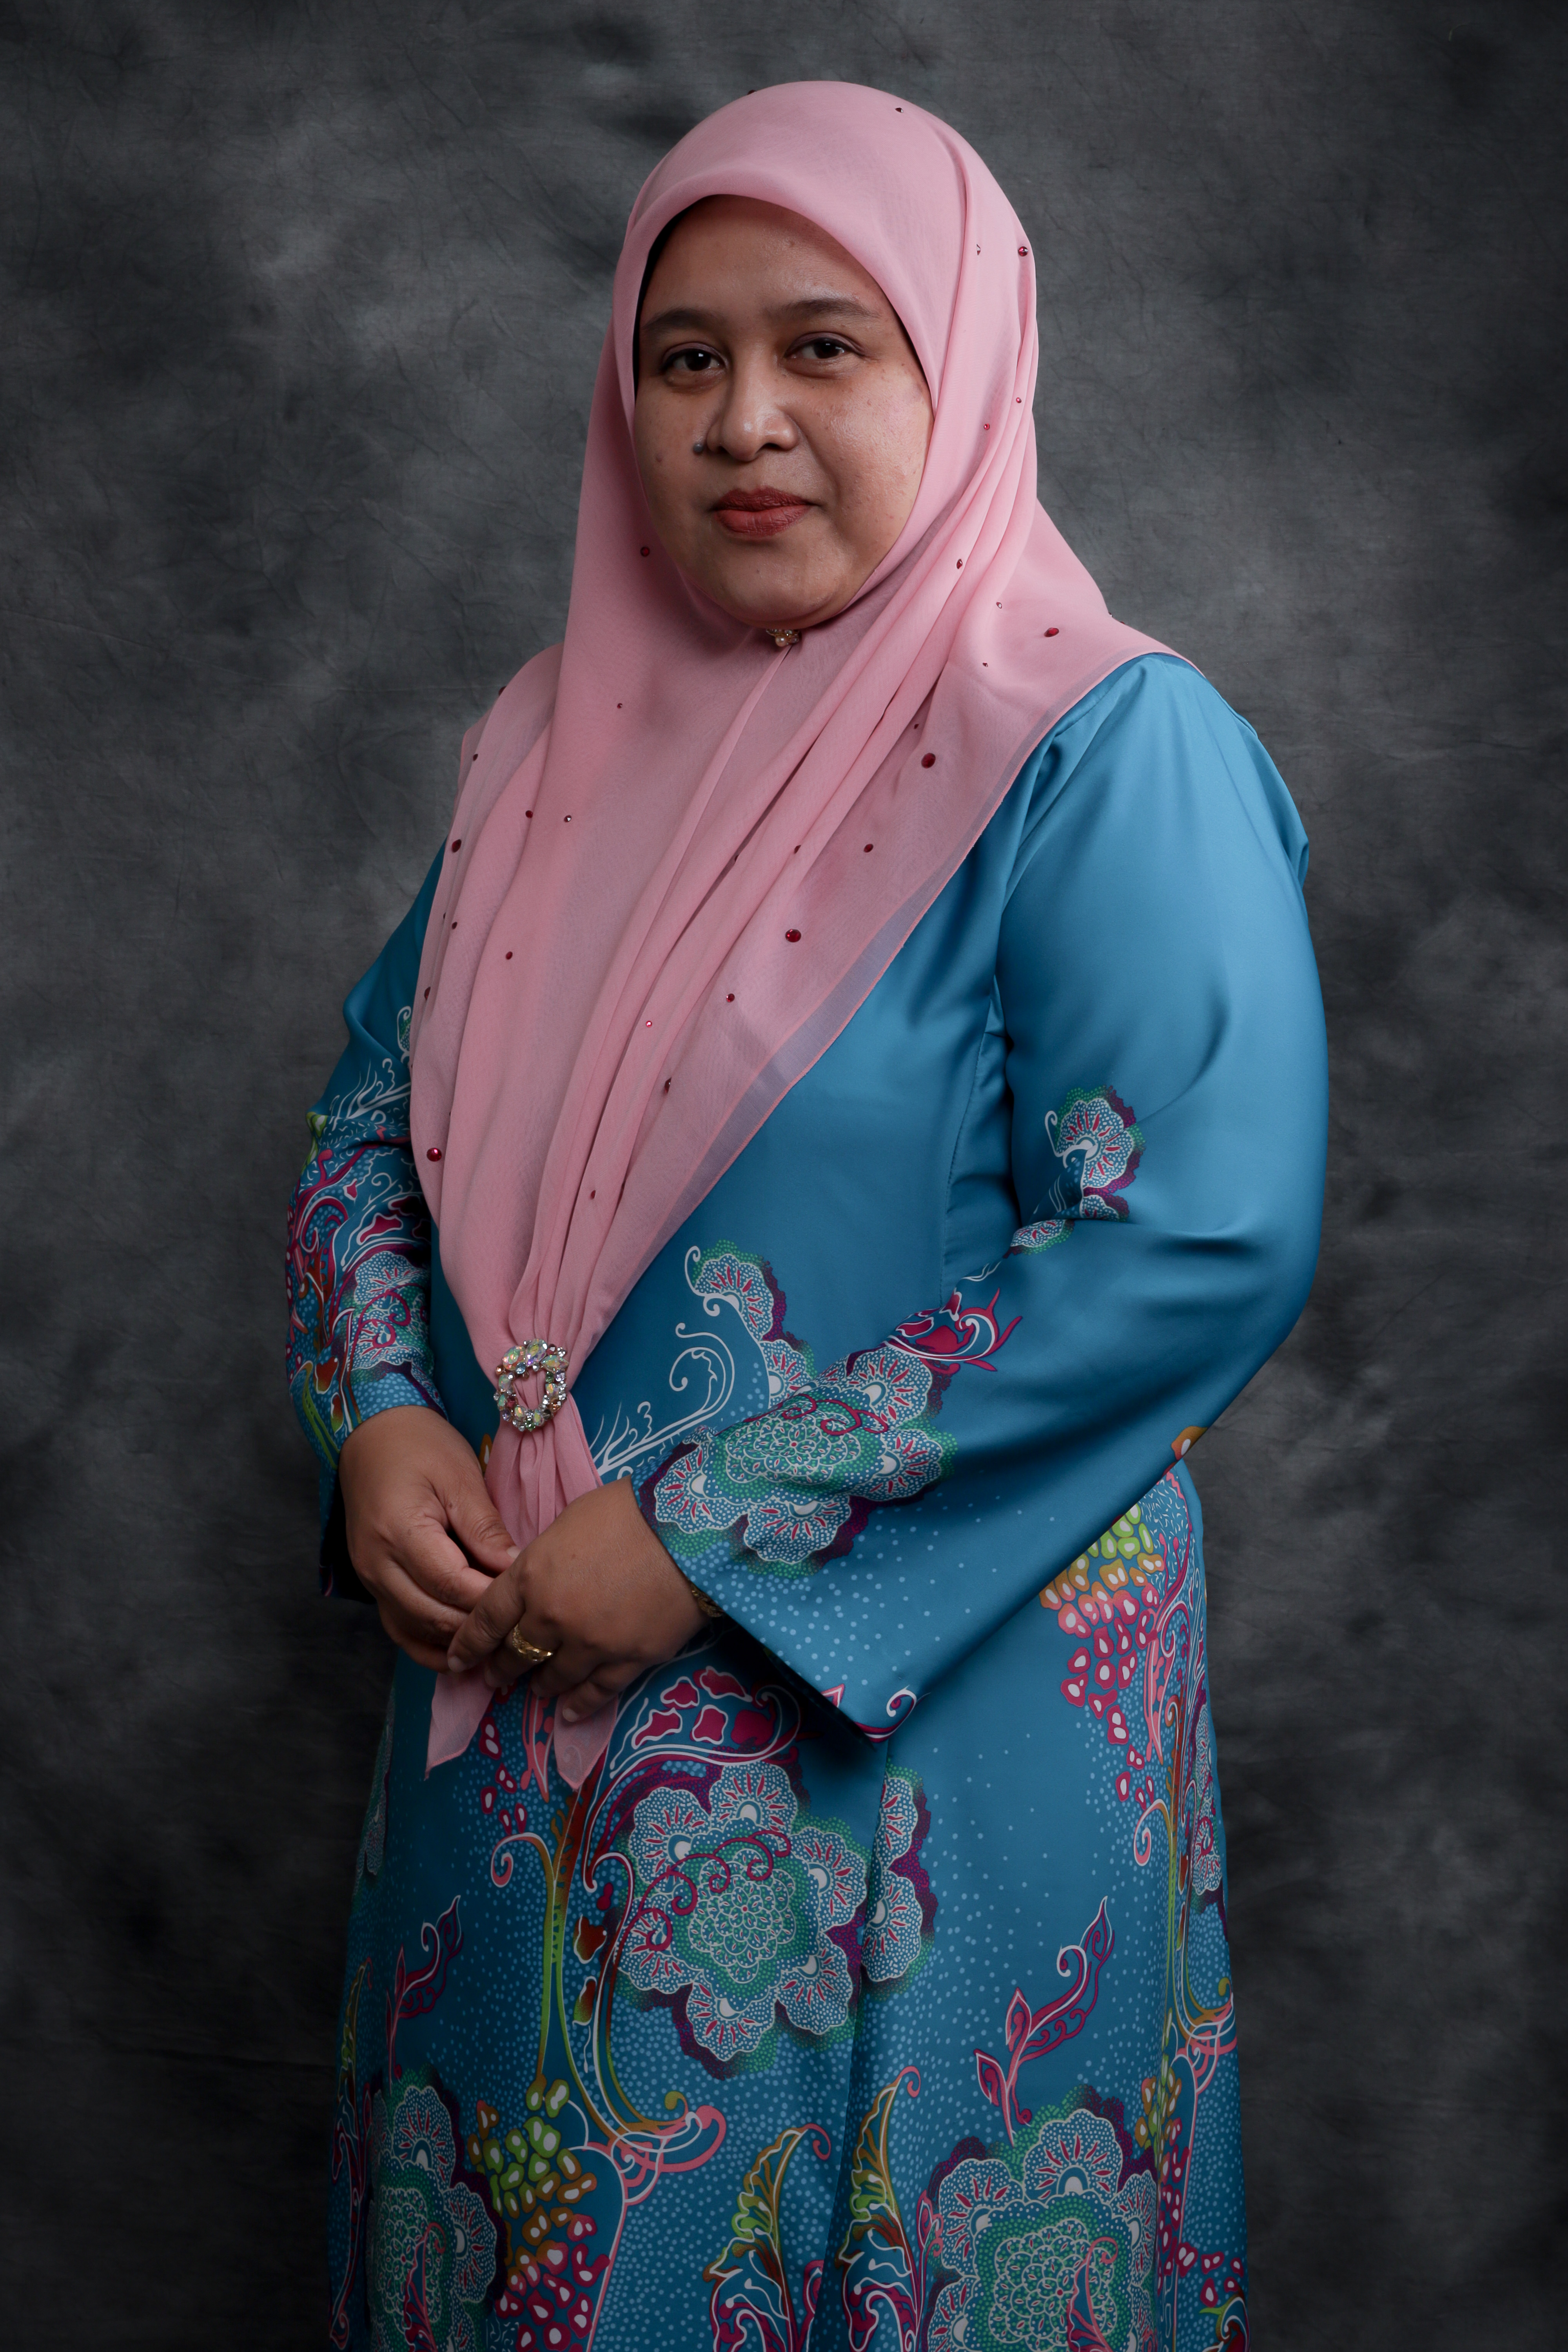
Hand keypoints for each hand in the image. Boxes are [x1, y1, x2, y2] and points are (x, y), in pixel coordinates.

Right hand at [338, 1406, 515, 1669]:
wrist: (372, 1433)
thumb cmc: (420, 1445)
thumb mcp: (460, 1475)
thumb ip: (484, 1527)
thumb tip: (513, 1569)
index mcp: (400, 1532)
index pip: (451, 1585)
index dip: (490, 1599)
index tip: (526, 1599)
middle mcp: (377, 1564)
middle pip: (432, 1615)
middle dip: (478, 1626)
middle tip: (519, 1626)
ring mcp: (369, 1578)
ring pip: (415, 1629)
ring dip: (456, 1641)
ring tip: (497, 1644)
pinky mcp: (372, 1583)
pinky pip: (398, 1628)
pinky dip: (428, 1644)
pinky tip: (460, 1651)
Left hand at [444, 1478, 706, 1724]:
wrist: (686, 1529)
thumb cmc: (625, 1512)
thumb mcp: (566, 1524)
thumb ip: (542, 1560)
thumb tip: (536, 1581)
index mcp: (531, 1576)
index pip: (487, 1619)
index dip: (468, 1643)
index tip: (458, 1659)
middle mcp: (552, 1617)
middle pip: (515, 1654)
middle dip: (500, 1668)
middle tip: (494, 1677)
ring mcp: (590, 1644)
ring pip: (552, 1678)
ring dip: (539, 1686)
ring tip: (536, 1690)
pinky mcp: (627, 1660)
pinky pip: (595, 1693)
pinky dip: (578, 1706)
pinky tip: (569, 1713)